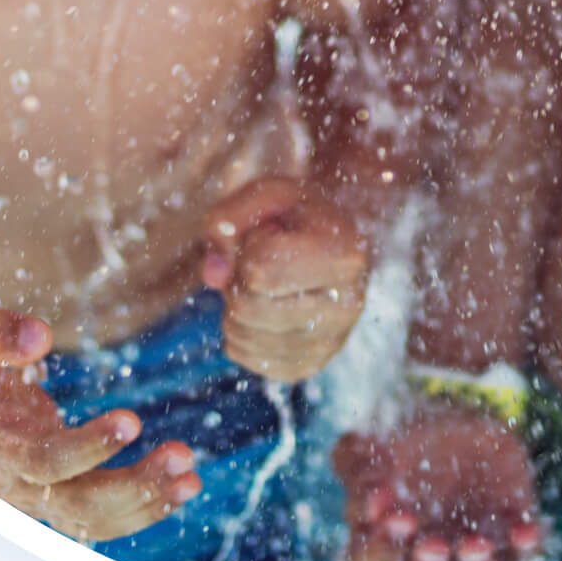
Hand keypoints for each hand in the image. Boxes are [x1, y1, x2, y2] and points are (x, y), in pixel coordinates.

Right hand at [0, 308, 197, 541]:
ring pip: (89, 520)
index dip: (86, 447)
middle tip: (182, 458)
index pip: (41, 460)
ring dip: (144, 504)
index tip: (132, 420)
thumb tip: (38, 337)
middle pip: (74, 504)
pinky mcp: (49, 492)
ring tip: (191, 479)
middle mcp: (11, 480)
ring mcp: (31, 493)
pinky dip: (140, 508)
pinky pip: (95, 517)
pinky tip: (182, 487)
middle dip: (131, 486)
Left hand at [201, 176, 369, 381]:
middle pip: (248, 307)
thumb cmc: (297, 216)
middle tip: (257, 263)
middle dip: (237, 281)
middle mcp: (349, 304)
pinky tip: (264, 310)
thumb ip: (229, 218)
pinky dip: (241, 333)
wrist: (333, 244)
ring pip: (243, 337)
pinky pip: (247, 358)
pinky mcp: (312, 365)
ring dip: (235, 307)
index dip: (249, 247)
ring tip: (262, 285)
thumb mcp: (268, 195)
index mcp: (347, 255)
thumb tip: (212, 275)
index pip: (260, 268)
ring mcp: (333, 340)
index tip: (271, 234)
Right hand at [332, 407, 544, 560]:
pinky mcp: (511, 549)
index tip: (381, 507)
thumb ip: (354, 457)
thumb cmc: (409, 444)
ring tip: (477, 545)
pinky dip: (524, 550)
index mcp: (381, 549)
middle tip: (431, 545)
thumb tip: (355, 463)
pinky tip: (524, 530)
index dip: (374, 548)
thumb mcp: (379, 443)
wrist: (461, 425)